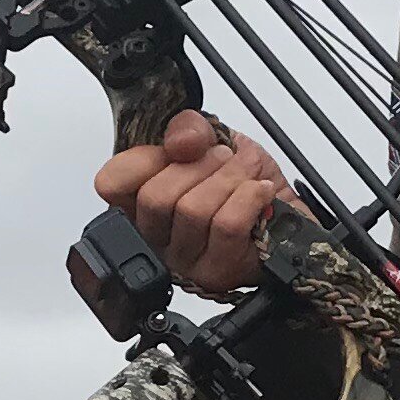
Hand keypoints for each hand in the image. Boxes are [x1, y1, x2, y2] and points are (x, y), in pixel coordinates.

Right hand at [93, 109, 285, 297]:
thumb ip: (188, 128)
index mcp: (141, 202)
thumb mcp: (214, 140)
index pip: (110, 183)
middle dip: (200, 166)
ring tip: (245, 176)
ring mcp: (184, 260)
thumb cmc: (246, 182)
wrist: (288, 215)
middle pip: (155, 197)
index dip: (144, 158)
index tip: (179, 149)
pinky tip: (260, 192)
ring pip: (192, 211)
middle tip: (223, 159)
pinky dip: (249, 197)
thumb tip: (180, 143)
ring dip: (229, 180)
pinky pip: (226, 225)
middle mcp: (156, 237)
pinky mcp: (217, 271)